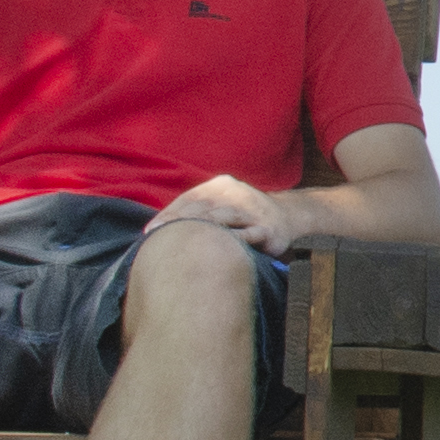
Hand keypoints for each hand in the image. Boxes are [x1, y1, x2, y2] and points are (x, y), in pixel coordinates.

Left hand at [152, 173, 301, 254]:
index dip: (169, 215)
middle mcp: (235, 193)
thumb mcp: (222, 205)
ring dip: (201, 233)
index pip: (189, 199)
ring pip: (222, 220)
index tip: (150, 232)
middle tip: (159, 241)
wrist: (289, 216)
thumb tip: (160, 230)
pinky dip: (230, 244)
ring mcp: (253, 209)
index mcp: (220, 186)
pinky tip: (215, 254)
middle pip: (202, 207)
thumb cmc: (246, 215)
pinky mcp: (268, 228)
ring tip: (181, 247)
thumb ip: (197, 213)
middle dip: (179, 224)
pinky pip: (247, 236)